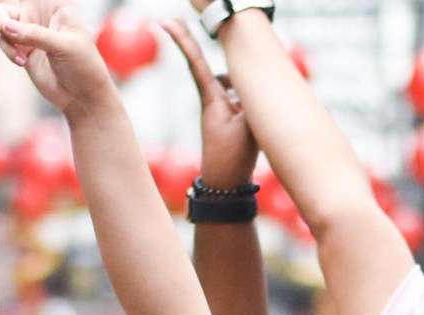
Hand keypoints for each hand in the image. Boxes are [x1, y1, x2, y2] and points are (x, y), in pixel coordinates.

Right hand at [0, 1, 116, 116]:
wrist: (82, 97)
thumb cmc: (83, 67)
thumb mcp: (64, 47)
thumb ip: (35, 34)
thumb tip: (5, 26)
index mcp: (57, 7)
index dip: (27, 0)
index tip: (20, 14)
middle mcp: (42, 16)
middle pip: (12, 6)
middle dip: (1, 16)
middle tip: (2, 26)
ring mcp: (31, 33)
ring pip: (2, 21)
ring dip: (5, 37)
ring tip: (21, 55)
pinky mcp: (23, 49)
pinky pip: (4, 41)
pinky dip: (8, 51)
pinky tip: (23, 62)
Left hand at [162, 19, 258, 187]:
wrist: (226, 185)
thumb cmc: (233, 157)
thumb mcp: (248, 127)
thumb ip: (254, 102)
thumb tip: (256, 86)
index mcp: (212, 99)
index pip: (196, 63)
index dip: (183, 41)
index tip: (166, 22)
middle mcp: (213, 100)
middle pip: (206, 65)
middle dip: (190, 43)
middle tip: (171, 20)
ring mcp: (221, 110)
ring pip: (232, 83)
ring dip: (240, 82)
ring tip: (245, 101)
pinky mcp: (230, 120)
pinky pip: (240, 98)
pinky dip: (249, 100)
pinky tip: (257, 112)